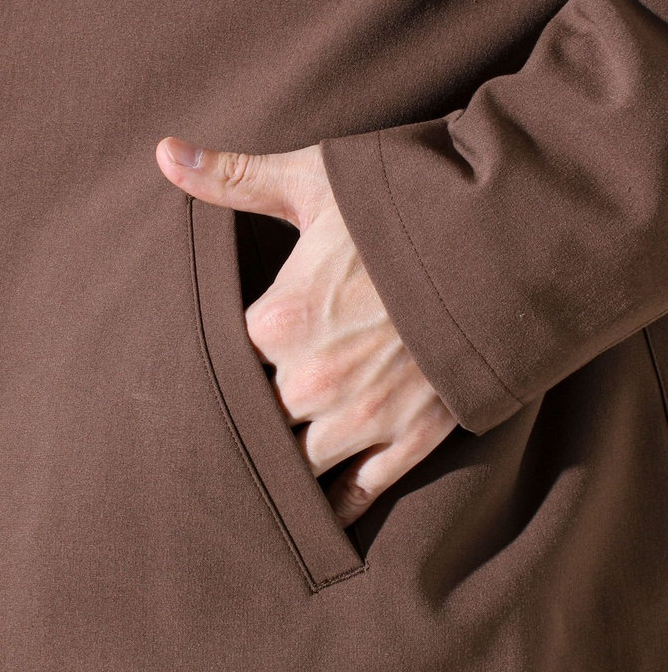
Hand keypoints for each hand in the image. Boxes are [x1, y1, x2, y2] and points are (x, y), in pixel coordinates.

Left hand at [155, 136, 457, 528]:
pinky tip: (316, 518)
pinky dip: (334, 509)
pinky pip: (357, 493)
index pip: (223, 365)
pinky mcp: (410, 441)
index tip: (223, 365)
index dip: (223, 364)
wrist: (510, 239)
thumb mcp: (315, 182)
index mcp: (277, 323)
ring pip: (298, 468)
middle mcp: (312, 382)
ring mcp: (363, 418)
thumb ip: (234, 178)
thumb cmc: (405, 208)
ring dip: (284, 468)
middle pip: (256, 421)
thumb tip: (162, 152)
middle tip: (237, 424)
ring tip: (263, 477)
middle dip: (251, 418)